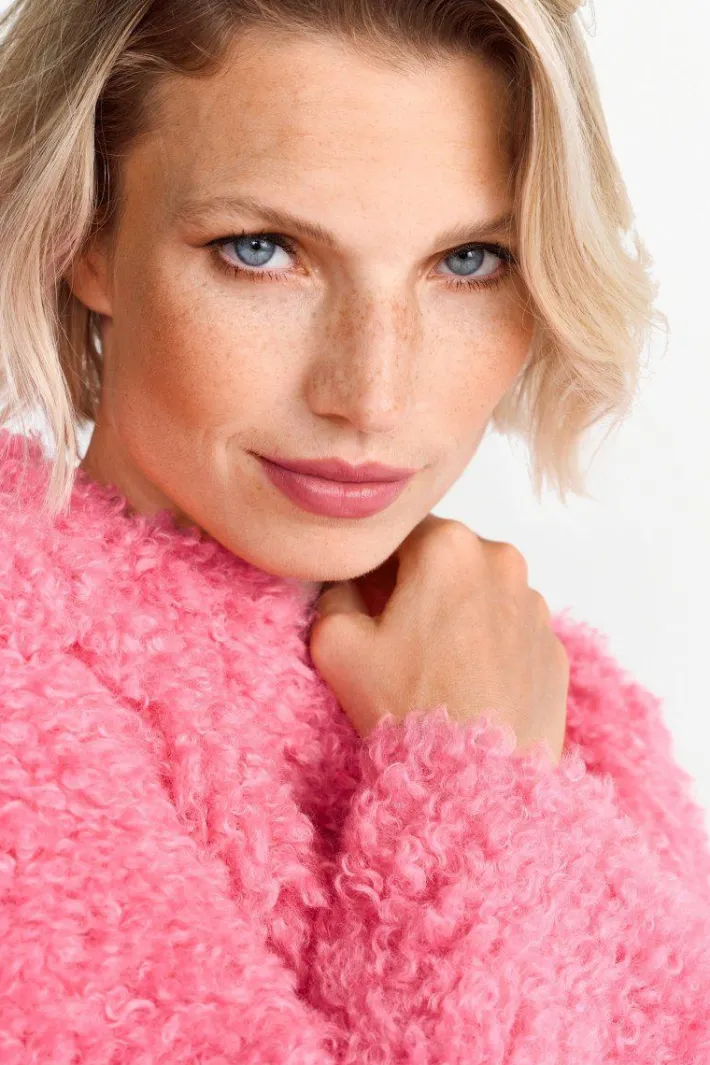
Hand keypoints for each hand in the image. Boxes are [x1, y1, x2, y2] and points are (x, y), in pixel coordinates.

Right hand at [308, 514, 569, 762]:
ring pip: (480, 594)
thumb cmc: (406, 706)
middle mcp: (503, 561)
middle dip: (418, 587)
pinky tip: (465, 685)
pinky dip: (488, 647)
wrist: (476, 782)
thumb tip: (346, 585)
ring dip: (456, 614)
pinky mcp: (554, 649)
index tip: (363, 603)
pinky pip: (510, 632)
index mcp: (448, 545)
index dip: (372, 567)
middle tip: (394, 637)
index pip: (397, 534)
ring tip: (432, 667)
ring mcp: (536, 606)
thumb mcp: (336, 643)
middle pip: (444, 560)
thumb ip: (332, 593)